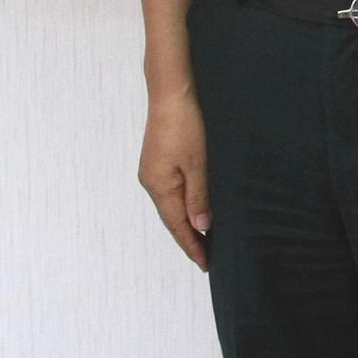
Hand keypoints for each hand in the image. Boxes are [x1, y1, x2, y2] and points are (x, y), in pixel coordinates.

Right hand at [138, 89, 210, 267]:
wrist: (170, 95)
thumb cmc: (184, 126)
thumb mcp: (197, 164)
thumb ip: (198, 198)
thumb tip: (201, 226)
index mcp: (160, 186)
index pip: (177, 225)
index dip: (191, 245)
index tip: (204, 263)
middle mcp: (151, 183)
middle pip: (171, 219)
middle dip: (188, 238)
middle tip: (205, 256)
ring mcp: (151, 173)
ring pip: (169, 207)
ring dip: (184, 223)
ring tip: (201, 239)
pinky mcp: (156, 163)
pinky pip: (169, 194)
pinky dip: (180, 207)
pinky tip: (190, 210)